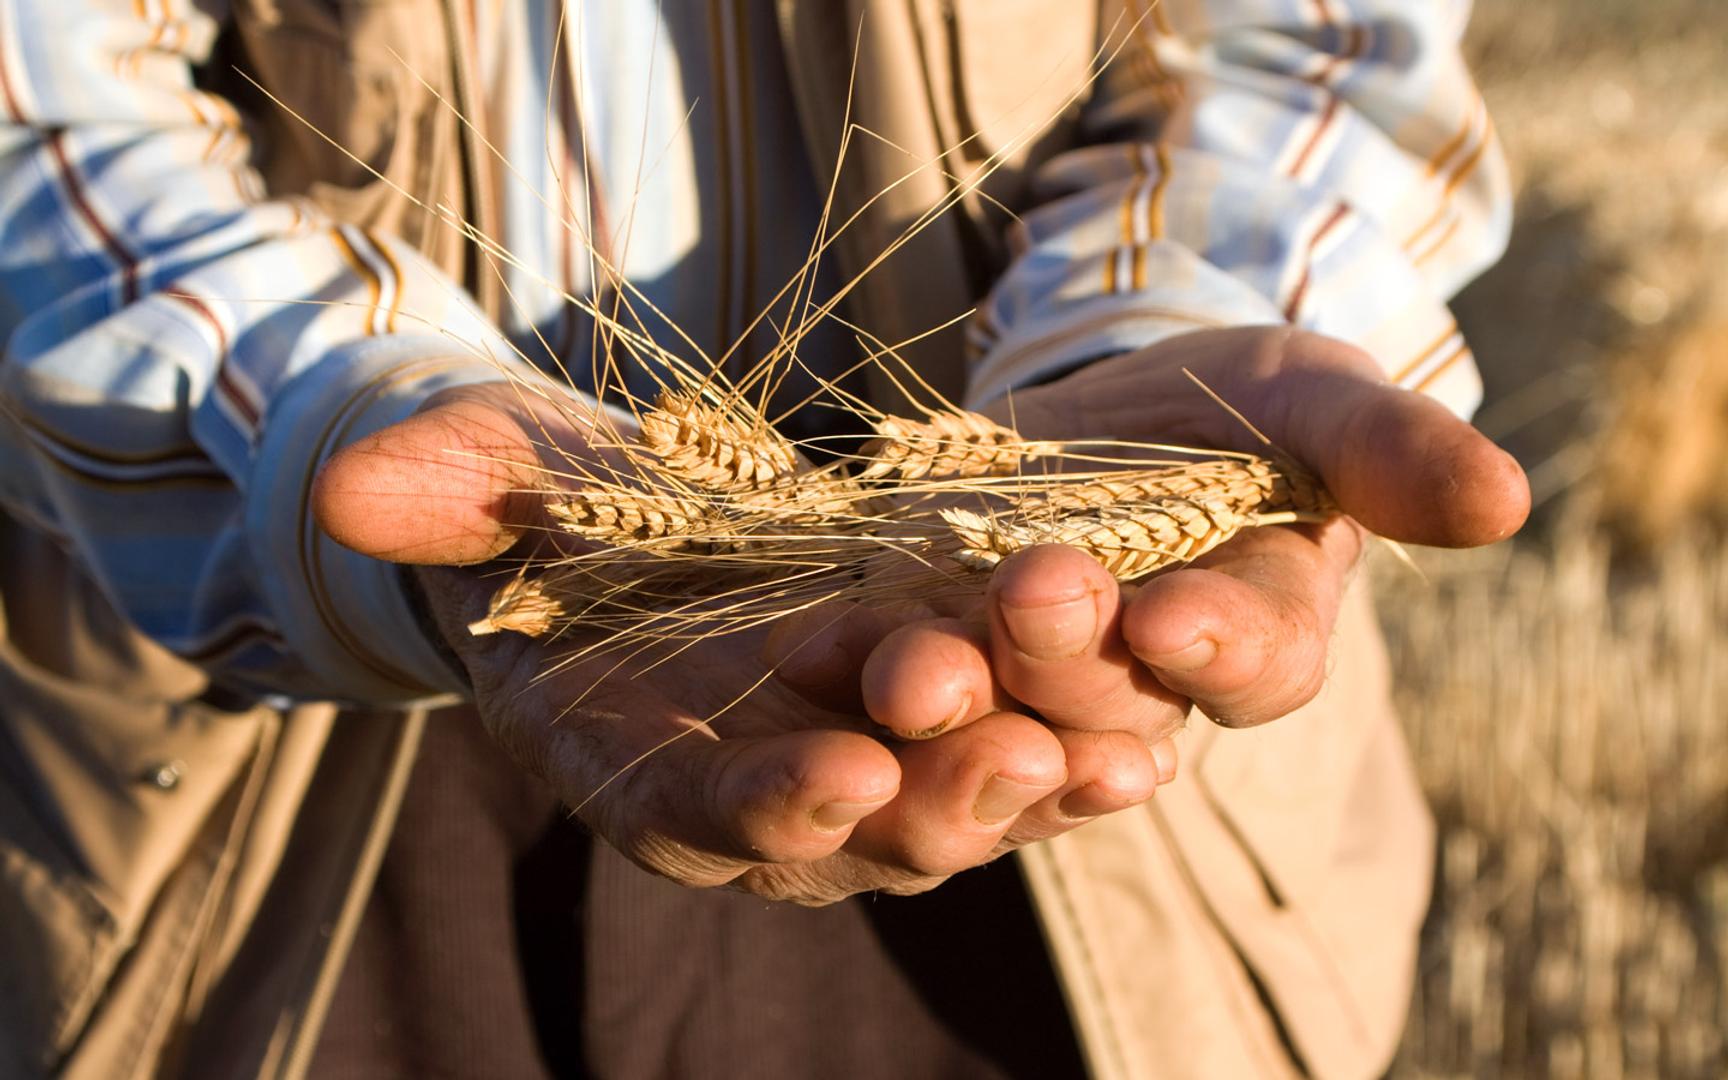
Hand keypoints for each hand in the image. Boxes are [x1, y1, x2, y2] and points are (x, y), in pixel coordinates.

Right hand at [310, 383, 1136, 903]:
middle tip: (1008, 759)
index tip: (828, 780)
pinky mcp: (938, 725)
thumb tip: (351, 483)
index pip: (696, 815)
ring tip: (1103, 744)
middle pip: (851, 835)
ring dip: (1028, 785)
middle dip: (927, 805)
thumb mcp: (501, 475)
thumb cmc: (553, 508)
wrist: (635, 517)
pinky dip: (1077, 744)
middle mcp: (760, 796)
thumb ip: (444, 486)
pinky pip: (1014, 751)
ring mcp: (859, 765)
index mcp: (641, 766)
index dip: (758, 806)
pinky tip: (1151, 718)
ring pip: (951, 808)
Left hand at [819, 327, 1528, 753]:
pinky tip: (813, 651)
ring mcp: (1026, 685)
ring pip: (999, 716)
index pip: (1257, 666)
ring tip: (913, 660)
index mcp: (1253, 634)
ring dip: (959, 694)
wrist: (1083, 401)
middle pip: (1114, 702)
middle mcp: (1141, 688)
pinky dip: (856, 676)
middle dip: (1074, 655)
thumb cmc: (1222, 402)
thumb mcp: (1306, 390)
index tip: (1179, 618)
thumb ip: (1389, 446)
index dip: (1223, 649)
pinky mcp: (926, 659)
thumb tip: (1508, 503)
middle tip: (1037, 593)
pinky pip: (895, 692)